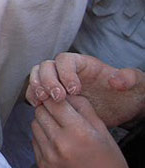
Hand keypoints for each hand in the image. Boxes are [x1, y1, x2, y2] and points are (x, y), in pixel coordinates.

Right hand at [26, 52, 142, 127]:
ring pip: (37, 76)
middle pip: (46, 66)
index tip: (74, 90)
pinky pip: (36, 91)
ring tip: (43, 101)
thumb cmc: (128, 92)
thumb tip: (115, 81)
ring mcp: (58, 82)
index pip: (65, 60)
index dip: (65, 73)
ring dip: (36, 86)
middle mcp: (67, 70)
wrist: (123, 108)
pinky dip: (33, 96)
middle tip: (56, 98)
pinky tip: (37, 106)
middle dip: (47, 80)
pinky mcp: (54, 96)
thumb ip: (129, 77)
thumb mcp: (136, 83)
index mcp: (84, 63)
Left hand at [32, 96, 133, 167]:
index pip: (54, 102)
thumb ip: (84, 109)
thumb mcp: (103, 133)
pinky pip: (34, 140)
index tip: (57, 96)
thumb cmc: (109, 165)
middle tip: (58, 111)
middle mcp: (60, 143)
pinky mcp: (42, 165)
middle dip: (48, 107)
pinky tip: (55, 141)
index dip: (55, 96)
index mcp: (78, 133)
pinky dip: (42, 136)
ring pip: (34, 124)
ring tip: (58, 127)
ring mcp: (48, 156)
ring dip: (43, 121)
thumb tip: (67, 93)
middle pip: (40, 111)